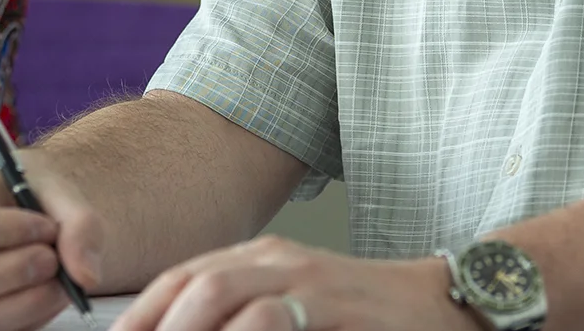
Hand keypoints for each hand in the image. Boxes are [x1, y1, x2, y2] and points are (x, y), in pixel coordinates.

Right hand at [0, 160, 105, 330]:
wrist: (27, 214)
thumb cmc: (26, 193)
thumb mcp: (53, 186)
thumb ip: (77, 222)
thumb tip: (86, 275)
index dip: (7, 231)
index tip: (46, 227)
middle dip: (10, 274)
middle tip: (52, 259)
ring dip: (27, 302)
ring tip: (59, 277)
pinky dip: (30, 317)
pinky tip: (48, 293)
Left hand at [112, 237, 475, 330]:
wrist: (444, 306)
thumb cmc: (363, 319)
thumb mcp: (293, 313)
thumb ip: (245, 320)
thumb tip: (181, 328)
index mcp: (259, 260)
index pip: (180, 280)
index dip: (139, 317)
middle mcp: (278, 261)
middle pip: (192, 286)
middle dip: (154, 328)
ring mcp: (308, 281)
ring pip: (221, 296)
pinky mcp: (337, 307)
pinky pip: (272, 320)